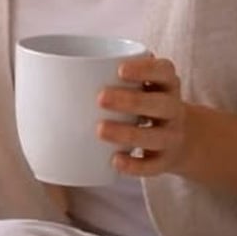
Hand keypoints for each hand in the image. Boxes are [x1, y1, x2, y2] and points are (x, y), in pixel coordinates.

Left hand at [96, 55, 192, 178]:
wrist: (183, 139)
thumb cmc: (146, 103)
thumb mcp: (141, 85)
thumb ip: (110, 74)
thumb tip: (53, 70)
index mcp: (166, 84)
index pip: (164, 71)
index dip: (145, 69)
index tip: (119, 70)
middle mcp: (173, 109)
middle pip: (161, 104)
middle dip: (131, 101)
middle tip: (100, 98)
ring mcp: (171, 136)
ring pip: (155, 136)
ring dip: (128, 133)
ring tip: (100, 130)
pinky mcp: (165, 161)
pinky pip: (153, 166)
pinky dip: (135, 166)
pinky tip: (114, 160)